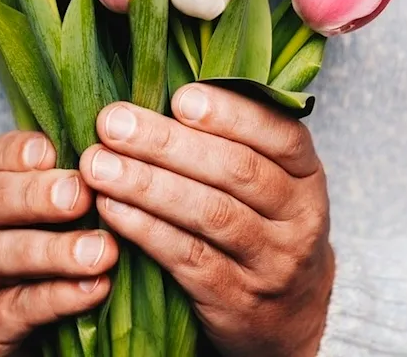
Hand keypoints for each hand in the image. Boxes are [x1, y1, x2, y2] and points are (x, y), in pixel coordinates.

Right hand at [0, 131, 118, 356]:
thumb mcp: (34, 224)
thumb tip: (120, 156)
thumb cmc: (22, 269)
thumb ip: (65, 191)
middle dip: (34, 194)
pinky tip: (94, 288)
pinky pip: (16, 307)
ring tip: (101, 251)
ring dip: (53, 250)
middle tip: (81, 194)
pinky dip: (57, 296)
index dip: (18, 152)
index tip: (54, 150)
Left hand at [78, 84, 333, 356]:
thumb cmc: (264, 227)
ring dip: (148, 185)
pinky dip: (146, 230)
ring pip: (211, 215)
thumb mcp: (272, 183)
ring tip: (99, 164)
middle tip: (114, 123)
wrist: (288, 317)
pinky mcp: (237, 301)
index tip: (180, 96)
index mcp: (307, 175)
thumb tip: (164, 88)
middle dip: (169, 143)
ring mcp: (272, 263)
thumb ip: (234, 140)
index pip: (280, 135)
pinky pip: (189, 259)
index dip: (231, 114)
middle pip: (237, 171)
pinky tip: (112, 208)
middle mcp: (299, 218)